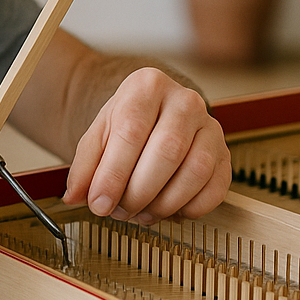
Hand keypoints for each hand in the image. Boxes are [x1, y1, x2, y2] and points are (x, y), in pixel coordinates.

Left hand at [63, 68, 230, 223]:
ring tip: (141, 212)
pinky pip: (215, 188)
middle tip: (119, 211)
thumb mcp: (98, 136)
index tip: (99, 204)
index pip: (130, 132)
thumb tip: (75, 196)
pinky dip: (190, 208)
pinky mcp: (225, 153)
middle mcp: (184, 100)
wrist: (155, 114)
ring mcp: (210, 126)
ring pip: (194, 171)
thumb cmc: (127, 124)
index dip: (113, 174)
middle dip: (138, 192)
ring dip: (164, 204)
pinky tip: (168, 209)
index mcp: (147, 86)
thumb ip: (84, 166)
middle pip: (166, 151)